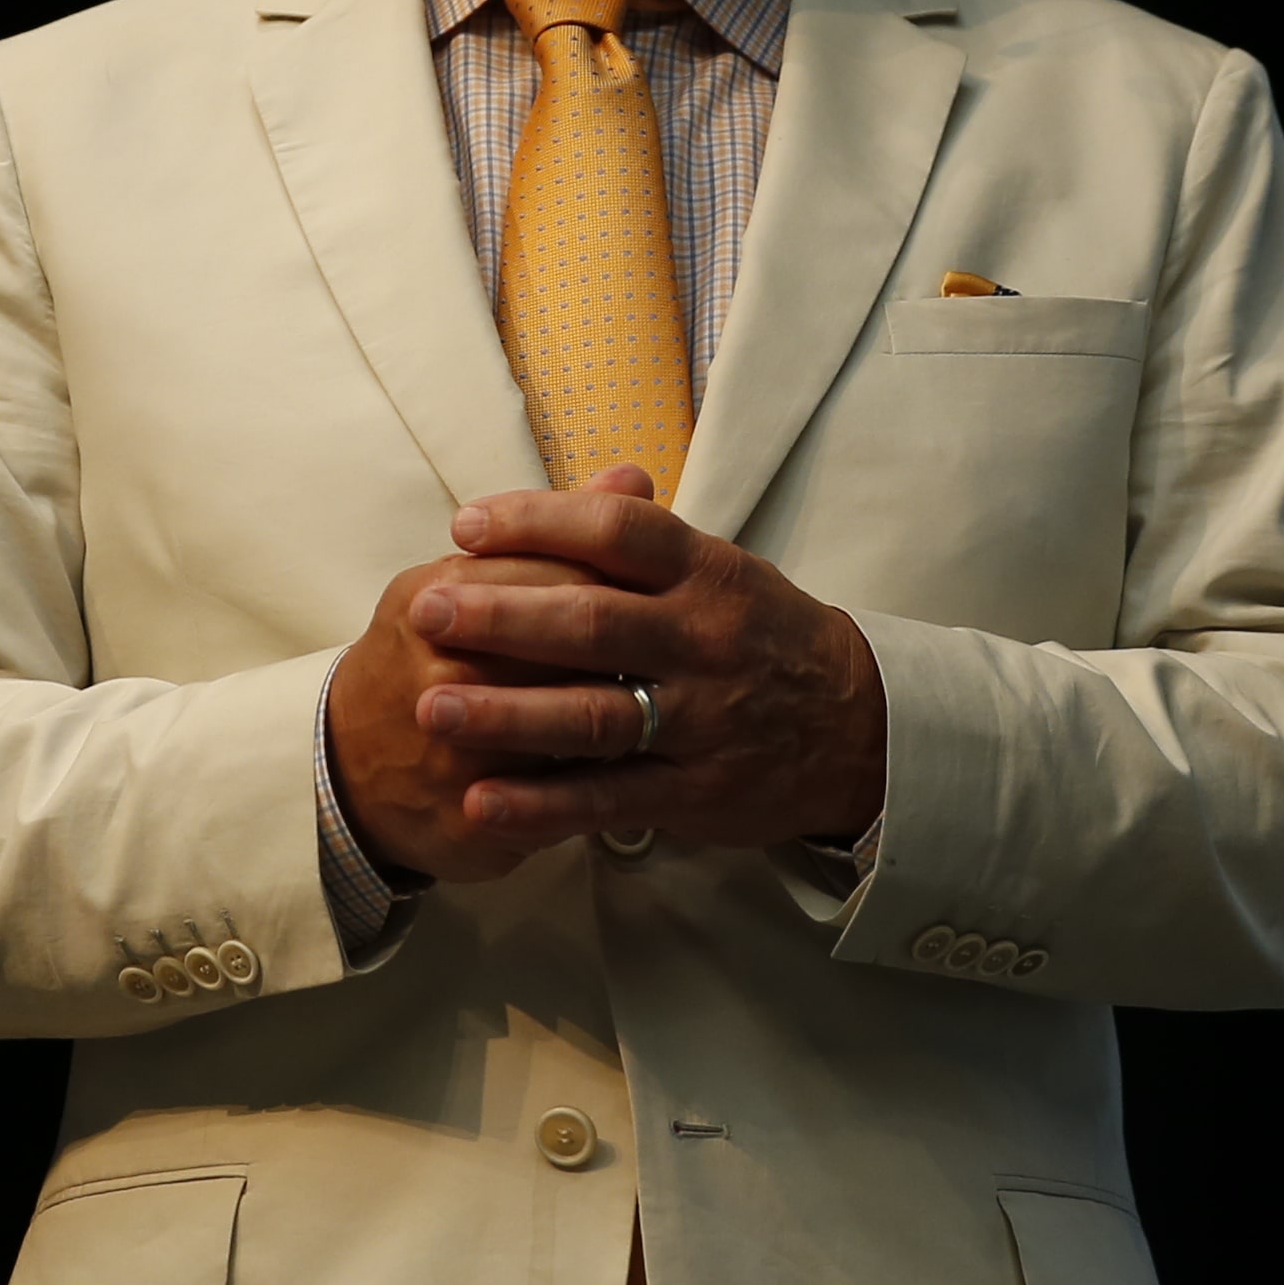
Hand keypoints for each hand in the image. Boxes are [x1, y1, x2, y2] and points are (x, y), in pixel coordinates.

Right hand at [322, 495, 627, 885]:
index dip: (618, 585)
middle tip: (677, 654)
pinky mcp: (467, 820)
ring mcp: (449, 754)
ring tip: (666, 713)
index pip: (554, 576)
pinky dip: (597, 791)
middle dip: (629, 656)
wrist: (348, 765)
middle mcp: (436, 673)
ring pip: (566, 734)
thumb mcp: (475, 580)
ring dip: (623, 722)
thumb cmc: (431, 654)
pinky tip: (634, 777)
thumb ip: (557, 535)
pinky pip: (553, 806)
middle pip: (565, 654)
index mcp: (435, 599)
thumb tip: (634, 477)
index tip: (661, 590)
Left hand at [403, 468, 888, 856]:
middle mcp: (704, 642)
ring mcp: (700, 721)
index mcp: (706, 574)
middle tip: (426, 609)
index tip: (466, 525)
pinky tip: (479, 800)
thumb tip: (582, 479)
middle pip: (593, 622)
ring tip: (431, 706)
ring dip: (506, 713)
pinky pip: (609, 799)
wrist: (856, 729)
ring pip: (594, 715)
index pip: (618, 531)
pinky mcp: (693, 792)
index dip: (539, 522)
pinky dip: (541, 805)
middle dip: (502, 616)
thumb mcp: (722, 572)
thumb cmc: (762, 637)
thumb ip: (647, 537)